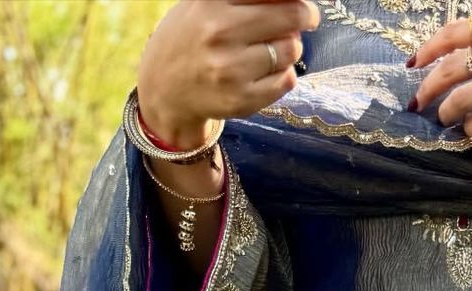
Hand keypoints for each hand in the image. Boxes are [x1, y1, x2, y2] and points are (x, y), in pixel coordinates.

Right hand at [137, 0, 320, 148]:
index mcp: (211, 3)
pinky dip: (285, 73)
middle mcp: (221, 34)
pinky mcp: (241, 99)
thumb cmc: (191, 37)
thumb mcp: (206, 3)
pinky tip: (269, 71)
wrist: (164, 87)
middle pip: (290, 17)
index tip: (304, 3)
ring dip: (291, 47)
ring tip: (274, 48)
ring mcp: (232, 69)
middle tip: (307, 18)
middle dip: (305, 15)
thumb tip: (292, 0)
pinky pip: (286, 81)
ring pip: (290, 50)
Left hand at [410, 16, 471, 154]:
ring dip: (446, 113)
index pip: (454, 33)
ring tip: (445, 120)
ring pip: (460, 99)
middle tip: (419, 103)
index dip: (428, 50)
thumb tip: (470, 56)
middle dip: (427, 89)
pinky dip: (471, 129)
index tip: (414, 64)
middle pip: (449, 69)